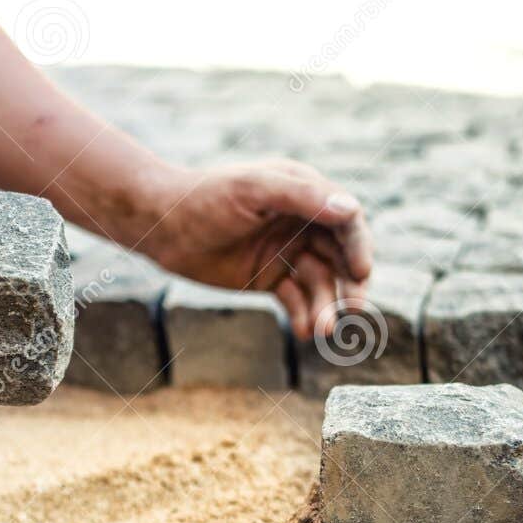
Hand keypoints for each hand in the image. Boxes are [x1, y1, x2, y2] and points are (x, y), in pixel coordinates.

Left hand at [142, 160, 373, 339]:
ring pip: (319, 284)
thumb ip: (302, 197)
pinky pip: (295, 301)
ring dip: (324, 307)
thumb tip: (352, 210)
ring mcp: (286, 253)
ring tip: (320, 330)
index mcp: (304, 193)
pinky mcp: (268, 279)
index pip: (347, 221)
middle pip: (340, 258)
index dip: (359, 246)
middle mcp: (301, 223)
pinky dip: (302, 316)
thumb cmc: (204, 198)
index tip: (362, 272)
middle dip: (348, 286)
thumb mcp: (253, 190)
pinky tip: (301, 331)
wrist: (160, 227)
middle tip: (353, 313)